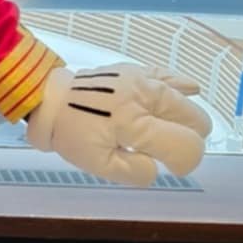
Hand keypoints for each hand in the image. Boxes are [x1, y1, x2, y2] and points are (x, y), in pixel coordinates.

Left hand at [26, 63, 211, 186]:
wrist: (49, 99)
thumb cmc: (71, 134)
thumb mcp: (99, 164)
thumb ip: (134, 171)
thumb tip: (158, 167)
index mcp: (135, 125)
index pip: (185, 146)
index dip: (187, 162)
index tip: (175, 169)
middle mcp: (144, 99)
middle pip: (193, 120)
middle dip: (190, 139)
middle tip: (172, 149)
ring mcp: (140, 81)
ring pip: (184, 99)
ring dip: (187, 117)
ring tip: (183, 129)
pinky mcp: (133, 71)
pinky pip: (165, 74)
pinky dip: (181, 84)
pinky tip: (192, 89)